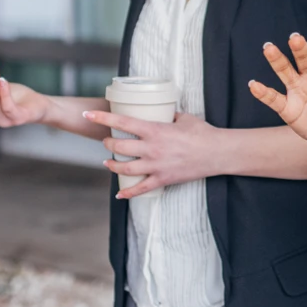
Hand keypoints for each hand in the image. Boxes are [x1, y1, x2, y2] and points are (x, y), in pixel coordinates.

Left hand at [86, 110, 222, 198]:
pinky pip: (140, 189)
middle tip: (107, 141)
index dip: (102, 118)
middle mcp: (151, 149)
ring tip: (107, 162)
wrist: (217, 153)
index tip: (89, 115)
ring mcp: (155, 166)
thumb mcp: (184, 118)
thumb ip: (169, 115)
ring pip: (124, 169)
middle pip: (119, 147)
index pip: (122, 123)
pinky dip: (127, 193)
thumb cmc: (203, 132)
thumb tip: (162, 112)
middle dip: (108, 143)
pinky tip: (119, 194)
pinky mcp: (162, 179)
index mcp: (155, 130)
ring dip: (112, 165)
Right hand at [248, 34, 306, 152]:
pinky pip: (274, 98)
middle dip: (300, 49)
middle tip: (295, 38)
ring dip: (277, 60)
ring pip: (285, 72)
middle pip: (304, 60)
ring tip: (269, 48)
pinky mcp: (288, 107)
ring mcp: (298, 90)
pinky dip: (263, 92)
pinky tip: (253, 85)